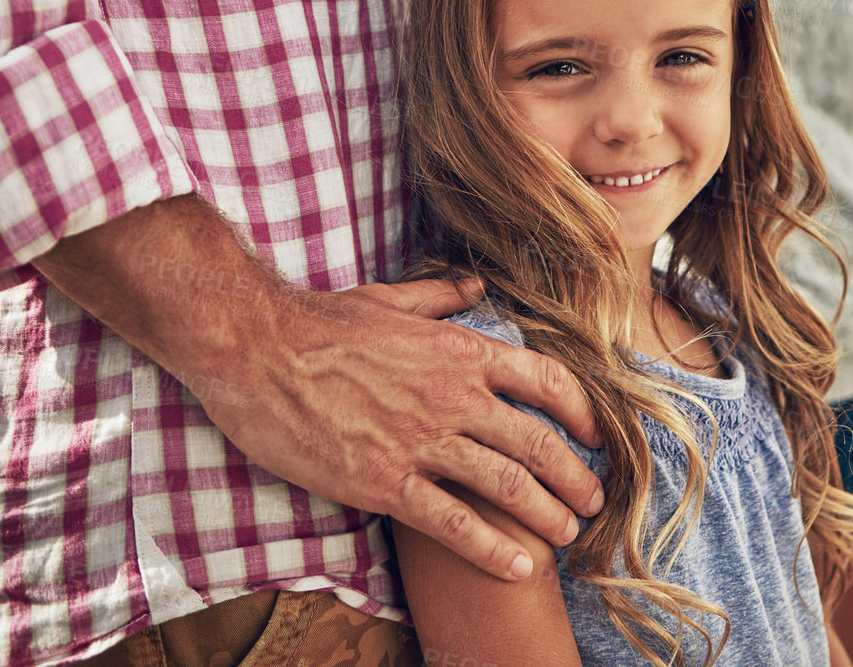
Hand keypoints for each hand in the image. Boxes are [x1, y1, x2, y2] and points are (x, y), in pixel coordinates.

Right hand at [211, 276, 605, 580]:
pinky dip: (491, 548)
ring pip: (505, 485)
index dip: (580, 412)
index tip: (595, 435)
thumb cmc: (319, 322)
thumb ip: (440, 296)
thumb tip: (474, 286)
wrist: (257, 348)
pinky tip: (517, 567)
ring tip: (568, 535)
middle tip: (594, 501)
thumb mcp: (390, 298)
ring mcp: (420, 441)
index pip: (544, 380)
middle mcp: (453, 396)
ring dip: (546, 514)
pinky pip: (451, 522)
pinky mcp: (384, 482)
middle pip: (537, 441)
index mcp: (459, 351)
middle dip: (575, 476)